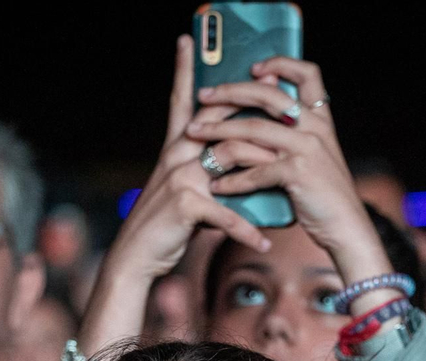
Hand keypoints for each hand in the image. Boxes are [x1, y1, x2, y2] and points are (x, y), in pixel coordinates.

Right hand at [99, 37, 269, 290]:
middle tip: (288, 113)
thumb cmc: (165, 225)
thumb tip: (241, 171)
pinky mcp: (186, 206)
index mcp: (176, 148)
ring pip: (232, 160)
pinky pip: (227, 215)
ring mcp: (181, 178)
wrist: (136, 256)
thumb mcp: (185, 192)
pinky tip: (264, 244)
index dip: (185, 70)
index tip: (188, 39)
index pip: (182, 101)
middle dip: (256, 116)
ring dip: (264, 171)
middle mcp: (177, 155)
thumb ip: (209, 175)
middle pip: (221, 123)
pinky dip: (247, 232)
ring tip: (289, 182)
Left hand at [186, 56, 392, 287]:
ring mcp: (307, 148)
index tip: (254, 68)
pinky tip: (217, 186)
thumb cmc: (326, 194)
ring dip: (218, 132)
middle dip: (230, 92)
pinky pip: (255, 171)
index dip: (281, 63)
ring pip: (253, 129)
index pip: (308, 73)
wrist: (347, 226)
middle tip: (203, 97)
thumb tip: (260, 121)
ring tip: (195, 136)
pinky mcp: (297, 173)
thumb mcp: (316, 156)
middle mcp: (315, 127)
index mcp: (320, 119)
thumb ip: (295, 135)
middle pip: (268, 94)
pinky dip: (232, 180)